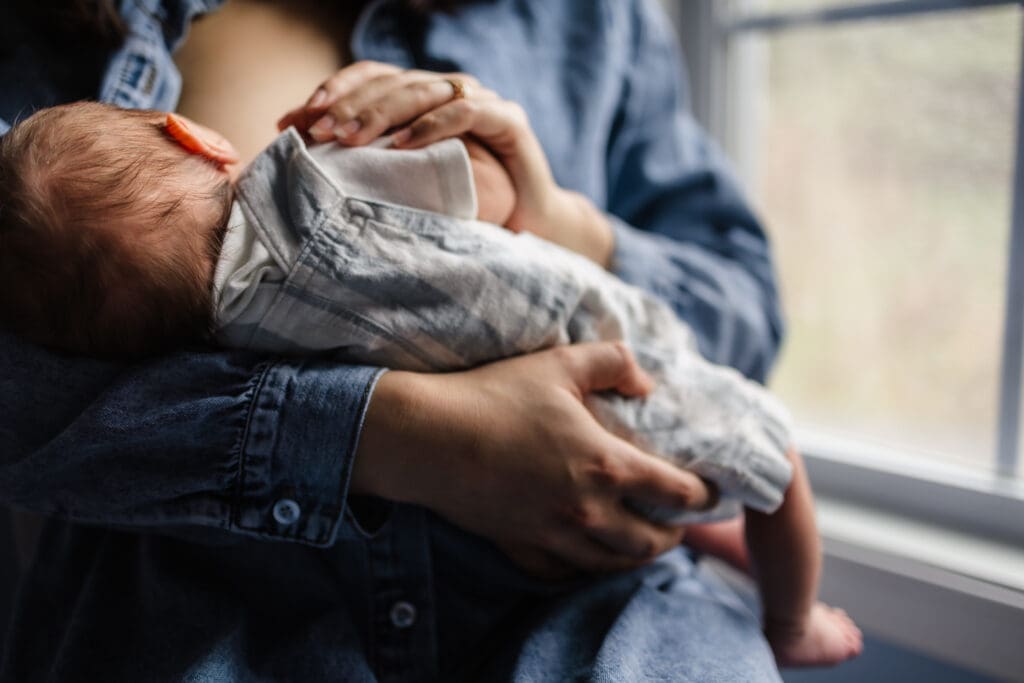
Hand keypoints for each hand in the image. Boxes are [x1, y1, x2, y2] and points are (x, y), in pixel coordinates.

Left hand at [277, 61, 613, 265]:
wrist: (531, 228)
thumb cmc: (469, 209)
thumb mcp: (411, 183)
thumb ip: (374, 163)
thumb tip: (310, 157)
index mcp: (426, 98)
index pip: (372, 78)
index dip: (333, 92)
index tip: (295, 120)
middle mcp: (452, 90)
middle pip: (391, 82)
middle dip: (348, 105)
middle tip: (318, 132)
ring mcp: (483, 101)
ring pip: (421, 91)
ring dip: (380, 114)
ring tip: (349, 138)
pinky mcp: (509, 122)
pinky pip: (465, 112)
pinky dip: (430, 126)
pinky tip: (400, 145)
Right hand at [352, 342, 714, 579]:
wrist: (427, 438)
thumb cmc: (493, 396)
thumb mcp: (558, 363)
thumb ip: (613, 362)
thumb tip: (645, 382)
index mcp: (605, 465)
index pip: (674, 492)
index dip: (701, 495)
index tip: (710, 493)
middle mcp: (586, 510)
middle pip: (648, 542)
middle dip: (673, 536)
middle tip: (679, 524)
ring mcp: (552, 533)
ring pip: (609, 563)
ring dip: (635, 557)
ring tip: (642, 544)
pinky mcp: (519, 545)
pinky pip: (562, 571)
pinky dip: (583, 567)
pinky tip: (586, 555)